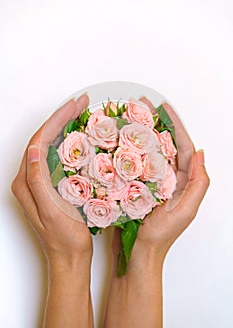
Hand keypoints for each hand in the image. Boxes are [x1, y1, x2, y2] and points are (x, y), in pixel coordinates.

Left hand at [11, 94, 92, 266]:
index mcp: (26, 182)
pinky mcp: (52, 184)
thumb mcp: (50, 211)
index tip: (75, 106)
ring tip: (82, 112)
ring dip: (65, 126)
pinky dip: (69, 141)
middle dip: (62, 117)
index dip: (57, 120)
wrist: (70, 257)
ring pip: (51, 144)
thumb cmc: (64, 238)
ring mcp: (41, 181)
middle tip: (82, 103)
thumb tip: (34, 149)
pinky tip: (81, 135)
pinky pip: (58, 155)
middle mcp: (30, 178)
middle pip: (44, 138)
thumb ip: (38, 181)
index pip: (39, 141)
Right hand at [104, 97, 209, 327]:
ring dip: (140, 133)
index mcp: (184, 181)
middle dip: (155, 123)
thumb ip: (199, 183)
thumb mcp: (186, 211)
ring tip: (130, 117)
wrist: (140, 255)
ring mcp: (152, 181)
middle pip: (165, 143)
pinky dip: (129, 150)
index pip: (183, 146)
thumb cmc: (161, 237)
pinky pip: (134, 163)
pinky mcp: (137, 186)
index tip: (164, 108)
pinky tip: (120, 140)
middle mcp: (169, 178)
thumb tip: (201, 153)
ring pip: (148, 150)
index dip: (175, 125)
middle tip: (141, 106)